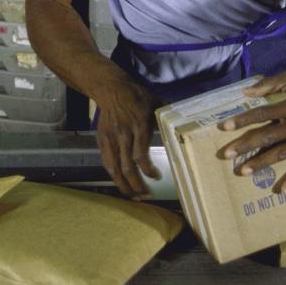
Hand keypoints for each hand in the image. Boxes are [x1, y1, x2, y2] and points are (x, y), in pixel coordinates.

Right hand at [94, 77, 160, 198]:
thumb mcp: (154, 102)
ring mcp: (110, 138)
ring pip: (114, 168)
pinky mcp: (102, 140)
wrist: (111, 89)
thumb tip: (184, 125)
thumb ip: (166, 117)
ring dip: (123, 185)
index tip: (157, 177)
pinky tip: (121, 183)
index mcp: (138, 126)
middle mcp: (123, 134)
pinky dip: (113, 175)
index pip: (140, 155)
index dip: (148, 170)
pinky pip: (106, 162)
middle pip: (127, 167)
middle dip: (136, 185)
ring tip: (132, 196)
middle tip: (145, 196)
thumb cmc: (136, 96)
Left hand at [218, 70, 285, 192]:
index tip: (224, 127)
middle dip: (247, 146)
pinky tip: (282, 188)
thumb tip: (246, 93)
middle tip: (227, 154)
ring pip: (284, 153)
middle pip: (270, 137)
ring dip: (263, 162)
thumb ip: (269, 85)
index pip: (263, 114)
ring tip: (244, 171)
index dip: (243, 120)